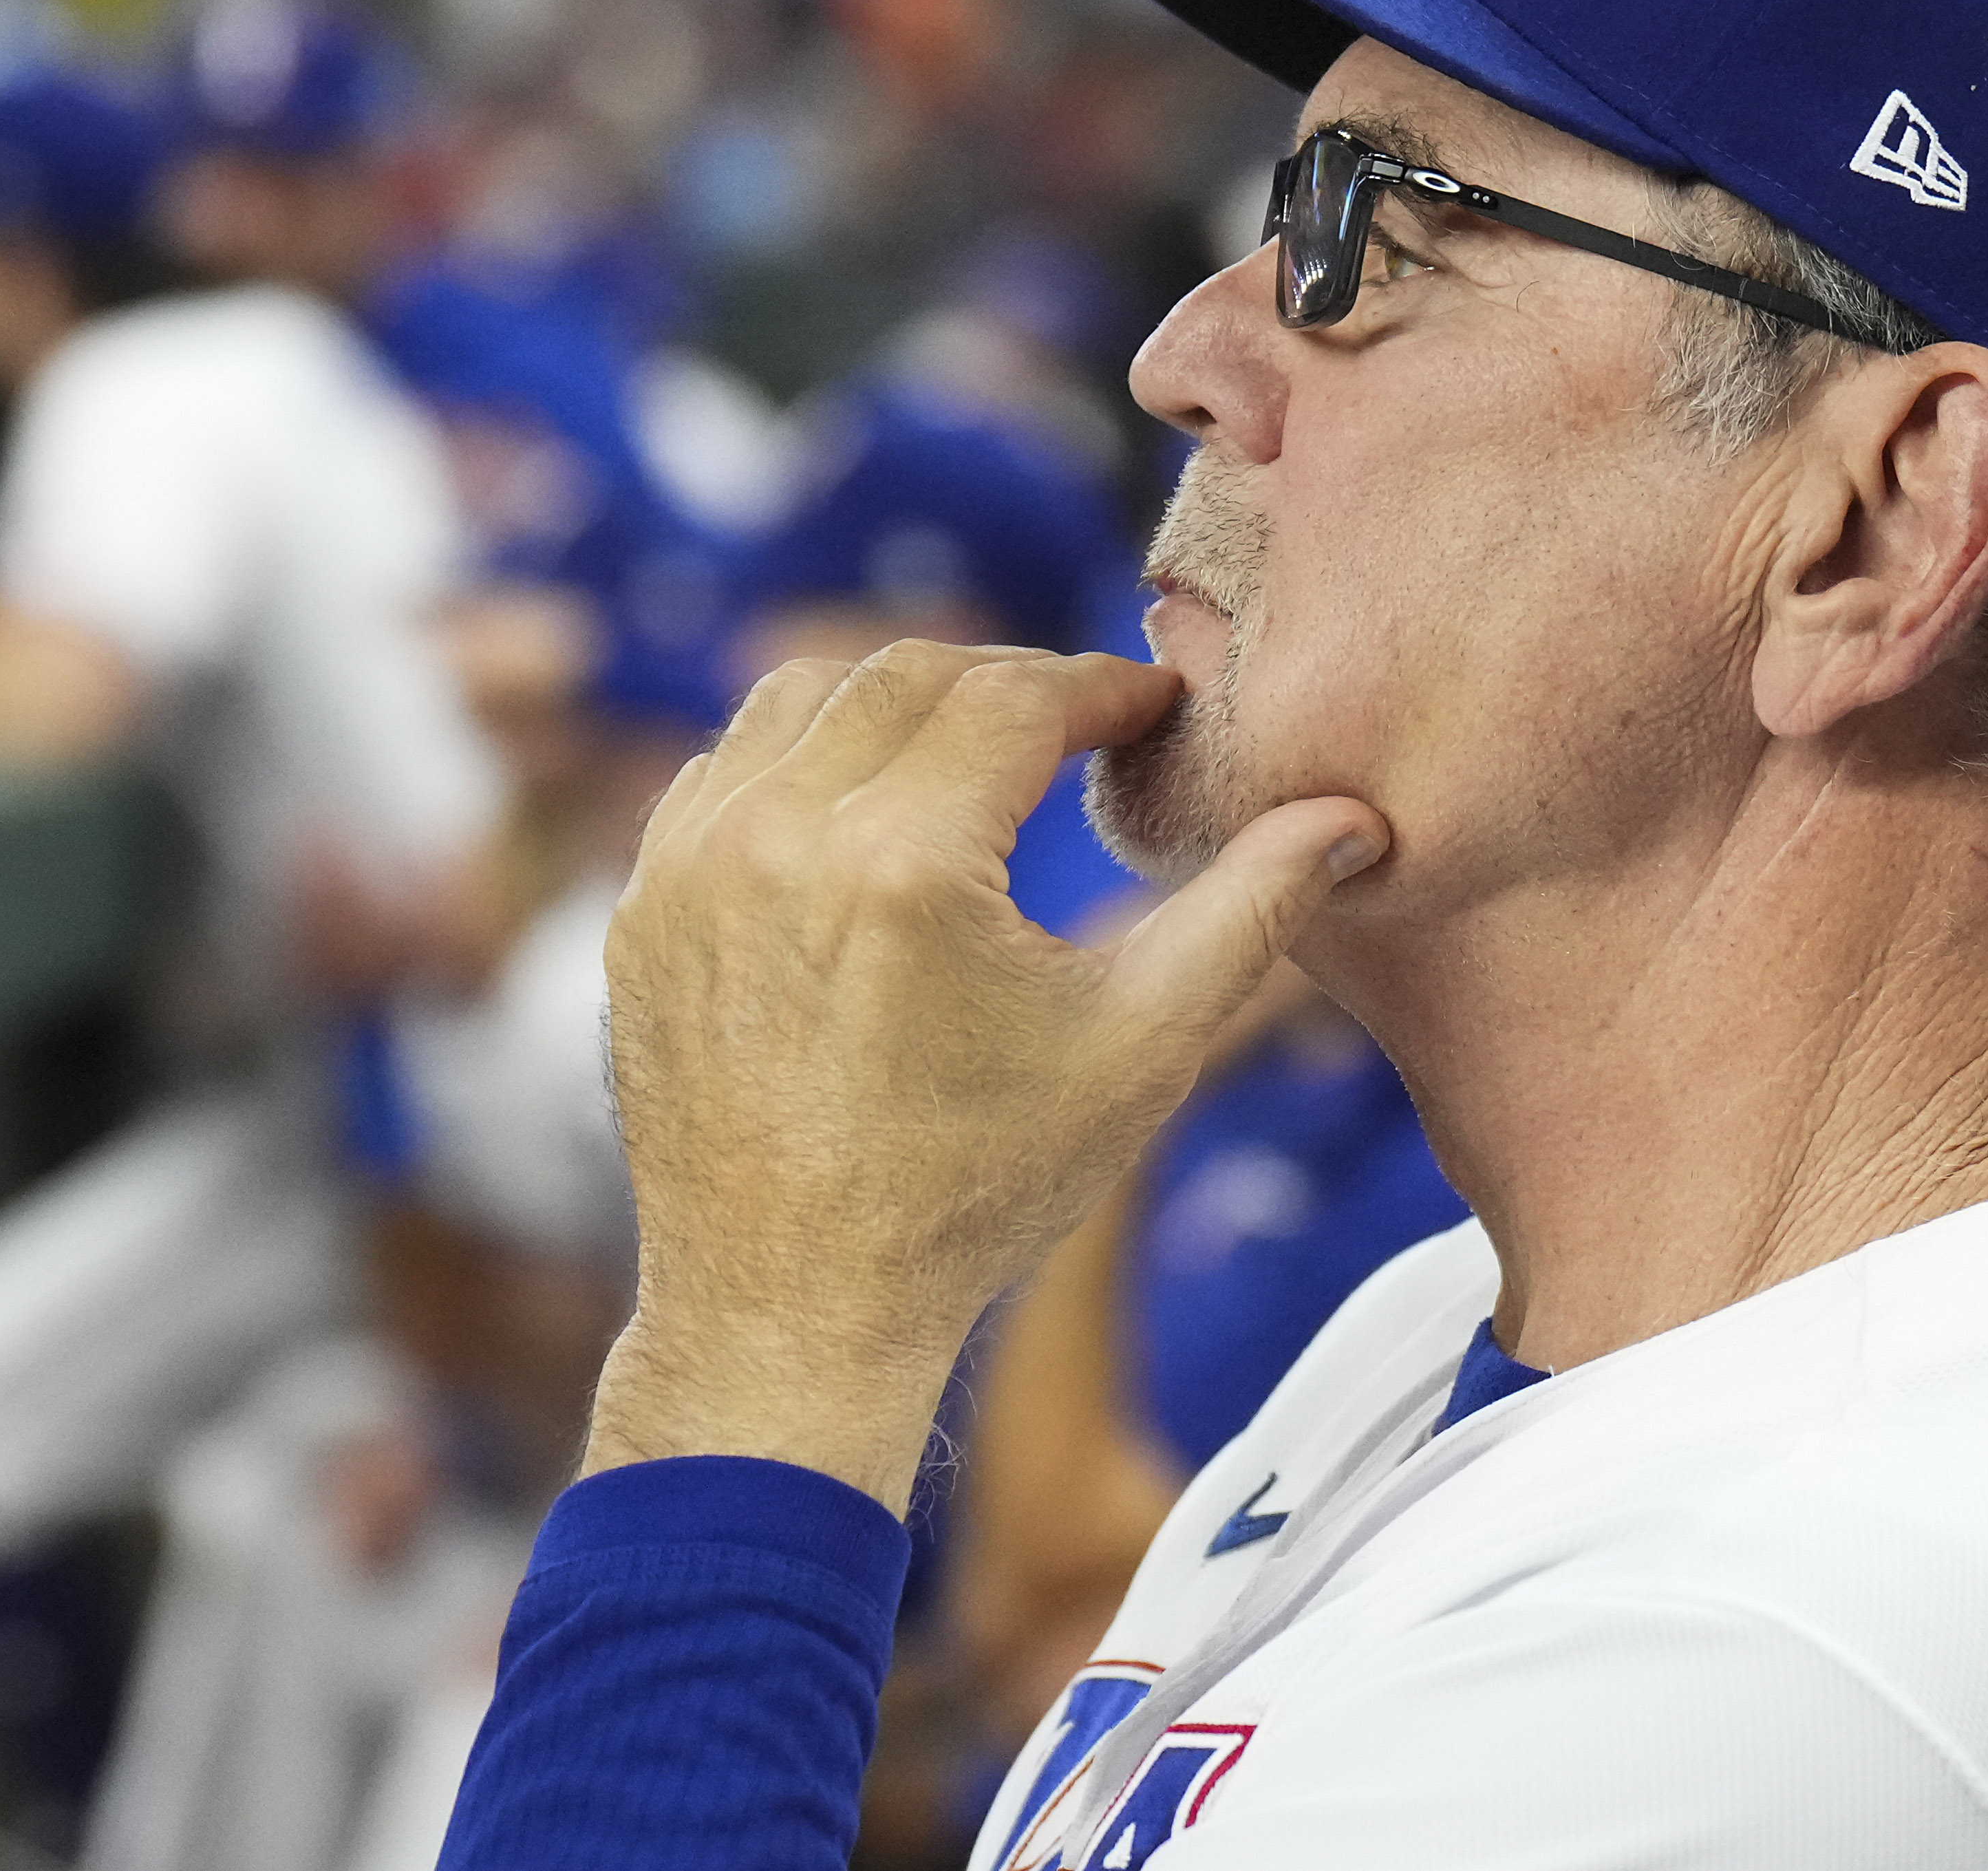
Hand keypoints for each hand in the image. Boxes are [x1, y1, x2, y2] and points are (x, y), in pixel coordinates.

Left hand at [584, 642, 1384, 1509]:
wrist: (794, 1312)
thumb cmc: (973, 1194)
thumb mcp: (1140, 1048)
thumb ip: (1251, 911)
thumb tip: (1347, 820)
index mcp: (901, 862)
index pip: (1017, 695)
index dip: (1102, 688)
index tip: (1150, 711)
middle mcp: (777, 841)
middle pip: (908, 674)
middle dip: (1007, 683)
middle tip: (1079, 725)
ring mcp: (689, 870)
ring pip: (798, 699)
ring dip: (895, 702)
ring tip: (975, 754)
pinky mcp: (641, 908)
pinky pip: (723, 772)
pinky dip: (799, 760)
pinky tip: (865, 809)